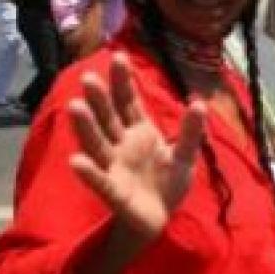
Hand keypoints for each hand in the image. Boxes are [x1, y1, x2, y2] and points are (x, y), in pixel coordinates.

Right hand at [68, 53, 206, 242]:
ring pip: (98, 144)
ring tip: (75, 107)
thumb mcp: (185, 156)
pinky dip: (89, 173)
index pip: (129, 102)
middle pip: (109, 118)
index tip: (118, 57)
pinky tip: (76, 161)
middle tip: (89, 78)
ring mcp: (114, 167)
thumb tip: (199, 102)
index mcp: (140, 132)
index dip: (123, 82)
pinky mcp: (114, 192)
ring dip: (86, 127)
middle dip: (100, 99)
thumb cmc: (168, 183)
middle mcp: (121, 145)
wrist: (161, 217)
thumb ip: (191, 132)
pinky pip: (100, 181)